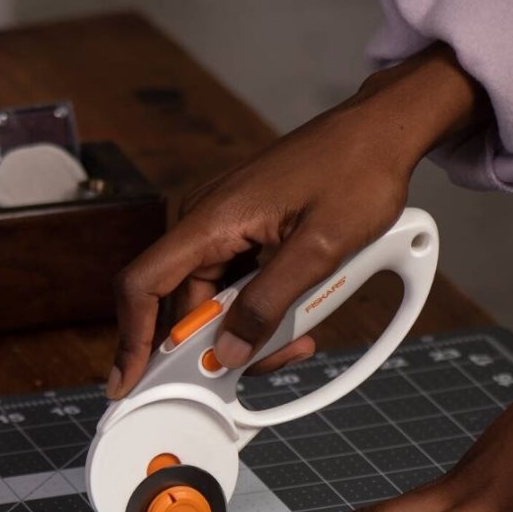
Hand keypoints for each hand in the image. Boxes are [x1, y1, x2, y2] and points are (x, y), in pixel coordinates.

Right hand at [107, 43, 486, 398]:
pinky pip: (236, 283)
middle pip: (183, 303)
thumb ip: (269, 304)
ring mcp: (225, 226)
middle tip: (262, 362)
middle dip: (215, 346)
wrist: (381, 132)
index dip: (131, 337)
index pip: (143, 284)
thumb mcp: (319, 249)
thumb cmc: (357, 172)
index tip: (130, 379)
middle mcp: (207, 221)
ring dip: (246, 330)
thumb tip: (227, 353)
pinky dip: (258, 309)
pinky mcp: (244, 231)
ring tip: (297, 338)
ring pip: (214, 299)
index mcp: (212, 219)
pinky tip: (295, 318)